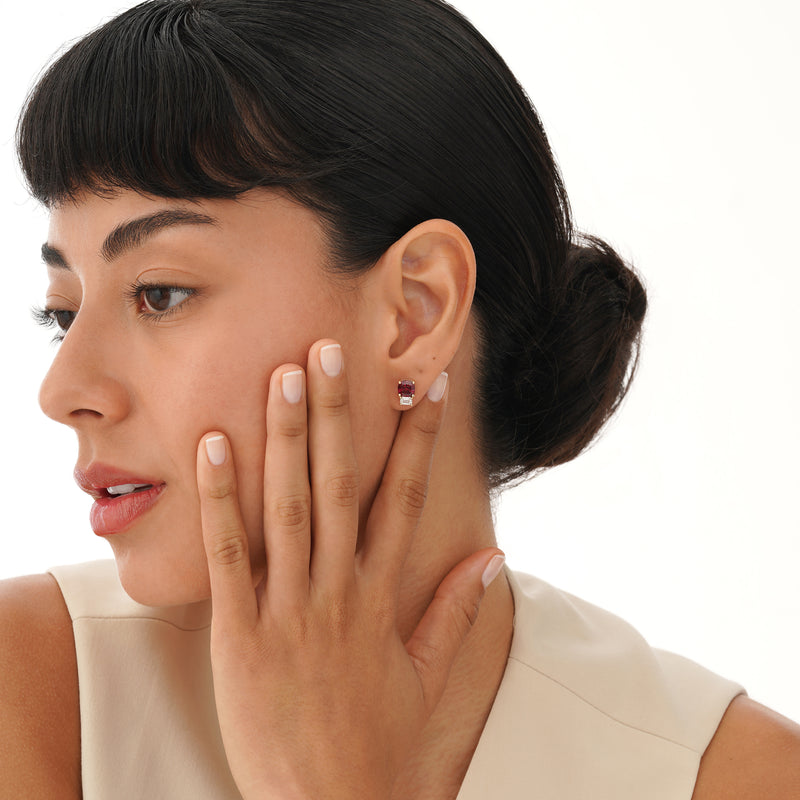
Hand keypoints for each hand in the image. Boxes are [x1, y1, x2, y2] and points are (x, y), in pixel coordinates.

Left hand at [196, 340, 503, 798]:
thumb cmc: (379, 742)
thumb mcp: (427, 677)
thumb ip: (457, 612)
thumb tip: (495, 558)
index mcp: (382, 596)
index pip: (405, 498)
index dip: (419, 439)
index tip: (425, 385)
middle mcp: (339, 591)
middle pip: (341, 484)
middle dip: (340, 414)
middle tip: (333, 349)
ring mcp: (288, 610)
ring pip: (288, 506)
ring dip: (287, 437)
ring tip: (285, 374)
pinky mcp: (240, 634)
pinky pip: (230, 556)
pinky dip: (220, 498)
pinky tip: (212, 445)